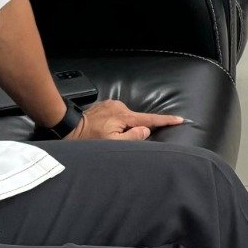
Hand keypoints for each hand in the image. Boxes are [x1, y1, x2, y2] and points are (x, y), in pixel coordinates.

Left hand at [69, 100, 183, 140]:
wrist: (68, 126)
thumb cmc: (88, 139)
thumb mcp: (112, 143)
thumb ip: (133, 137)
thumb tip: (146, 130)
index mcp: (124, 117)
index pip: (150, 119)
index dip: (166, 120)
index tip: (180, 119)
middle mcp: (119, 107)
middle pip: (136, 120)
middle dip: (133, 130)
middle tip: (118, 140)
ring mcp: (111, 104)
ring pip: (126, 119)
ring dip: (122, 127)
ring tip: (106, 136)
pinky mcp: (105, 105)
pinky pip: (117, 116)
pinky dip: (115, 124)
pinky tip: (104, 130)